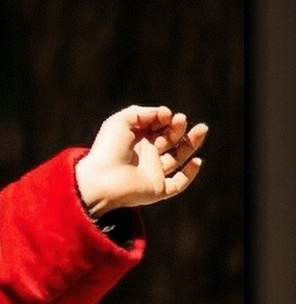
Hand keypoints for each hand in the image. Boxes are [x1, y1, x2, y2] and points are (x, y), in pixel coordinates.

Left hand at [75, 105, 208, 216]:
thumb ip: (142, 113)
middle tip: (181, 119)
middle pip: (169, 140)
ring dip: (191, 144)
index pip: (157, 128)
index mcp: (135, 141)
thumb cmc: (107, 149)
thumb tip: (164, 113)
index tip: (166, 114)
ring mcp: (151, 173)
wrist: (101, 179)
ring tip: (201, 129)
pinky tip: (196, 160)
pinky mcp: (157, 189)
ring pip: (177, 158)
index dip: (164, 119)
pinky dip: (189, 174)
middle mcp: (144, 156)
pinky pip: (178, 184)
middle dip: (178, 128)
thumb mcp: (119, 121)